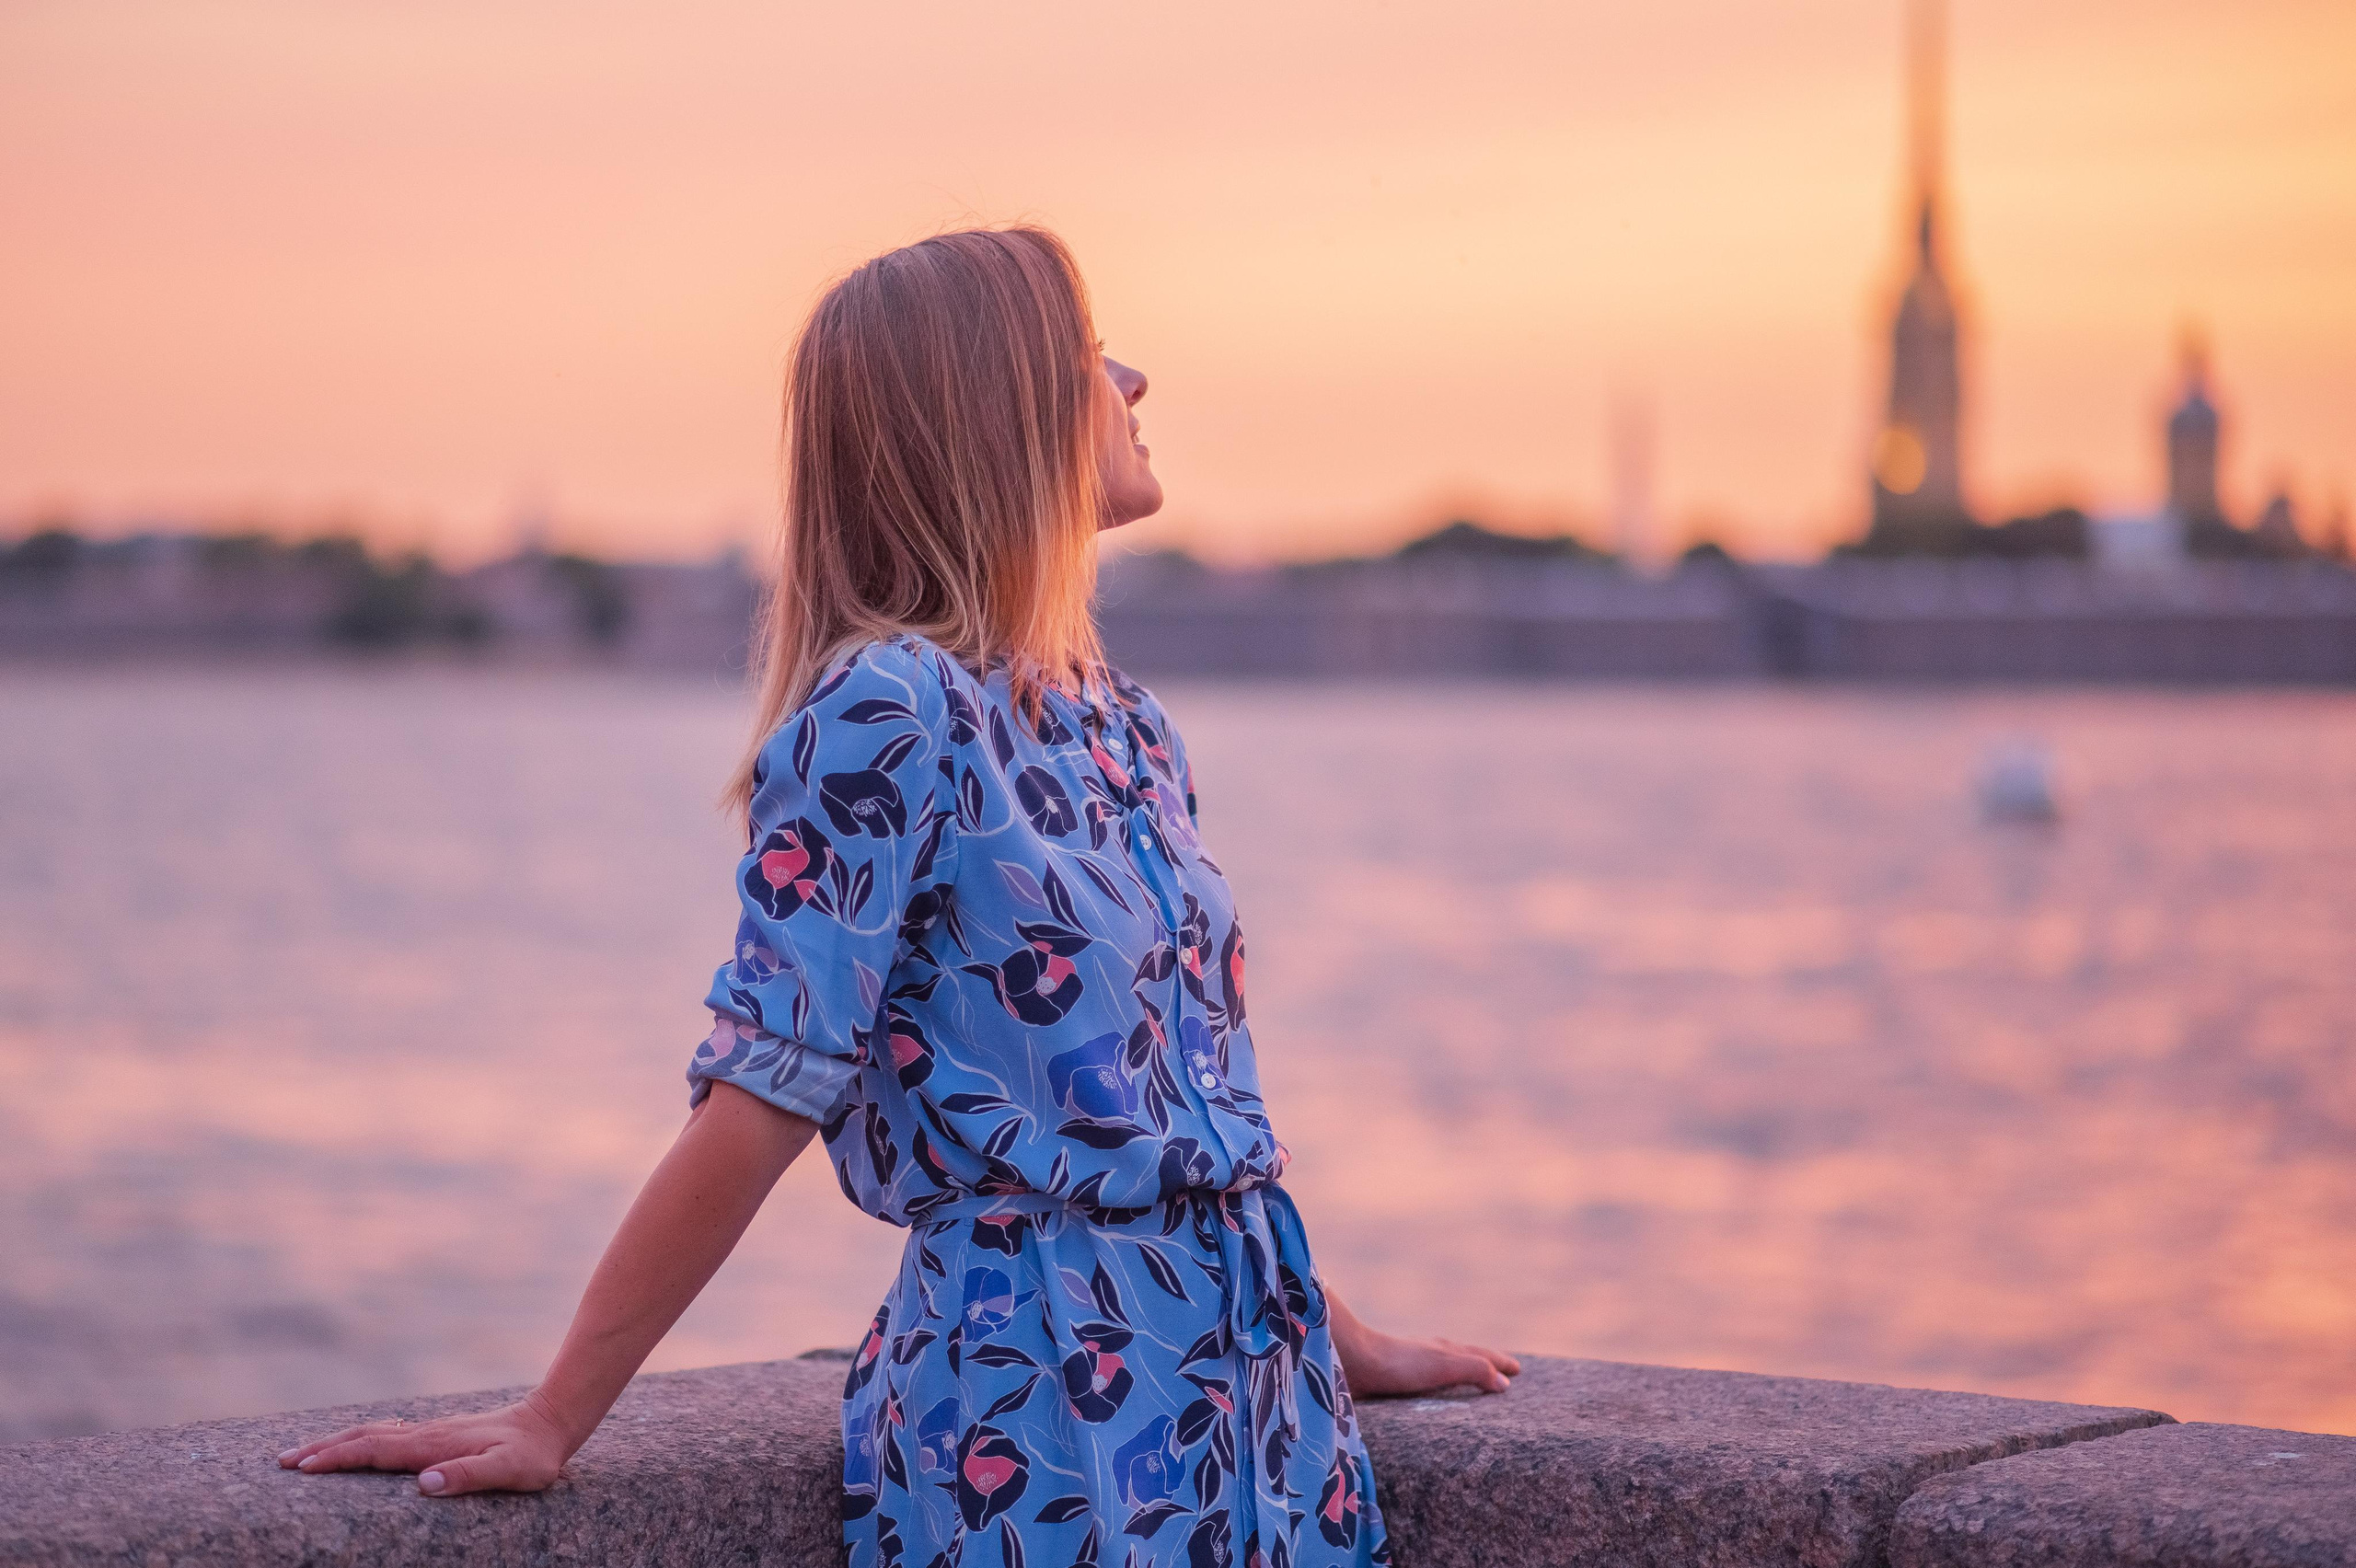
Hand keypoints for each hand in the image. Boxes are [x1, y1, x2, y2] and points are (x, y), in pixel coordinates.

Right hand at [277, 1390, 576, 1496]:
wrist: (552, 1422)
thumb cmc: (533, 1456)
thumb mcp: (509, 1471)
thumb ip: (470, 1476)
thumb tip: (424, 1484)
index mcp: (434, 1445)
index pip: (374, 1451)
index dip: (337, 1459)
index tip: (302, 1467)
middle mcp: (426, 1434)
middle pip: (364, 1437)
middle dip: (322, 1449)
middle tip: (282, 1461)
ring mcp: (431, 1432)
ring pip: (374, 1433)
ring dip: (337, 1442)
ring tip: (304, 1455)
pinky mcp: (438, 1434)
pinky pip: (388, 1436)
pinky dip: (360, 1440)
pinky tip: (355, 1446)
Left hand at [1326, 1287, 1518, 1396]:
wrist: (1348, 1359)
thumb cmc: (1397, 1364)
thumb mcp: (1442, 1365)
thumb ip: (1474, 1370)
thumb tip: (1504, 1383)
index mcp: (1445, 1351)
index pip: (1480, 1357)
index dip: (1499, 1363)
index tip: (1518, 1369)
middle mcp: (1429, 1354)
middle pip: (1464, 1357)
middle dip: (1485, 1363)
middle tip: (1503, 1371)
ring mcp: (1410, 1365)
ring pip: (1444, 1368)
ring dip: (1461, 1373)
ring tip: (1469, 1381)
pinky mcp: (1392, 1380)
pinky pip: (1425, 1382)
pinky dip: (1438, 1385)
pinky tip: (1427, 1395)